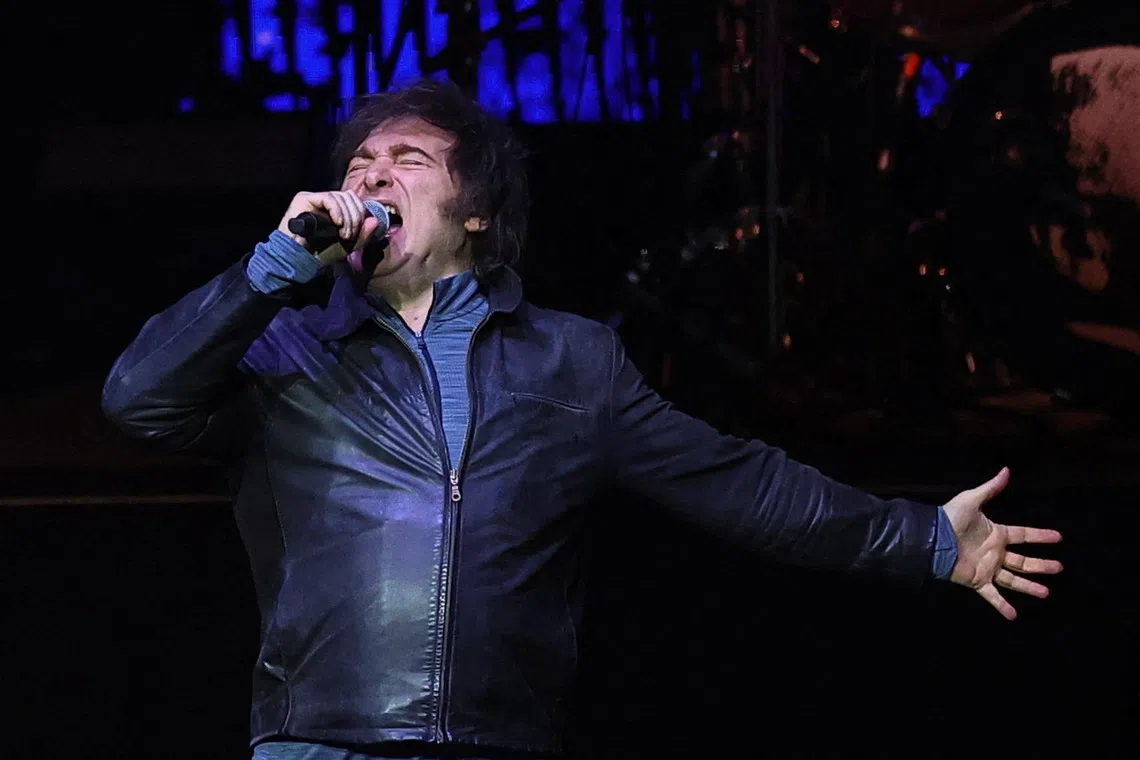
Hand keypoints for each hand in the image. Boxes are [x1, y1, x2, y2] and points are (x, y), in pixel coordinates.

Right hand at [277, 190, 380, 257]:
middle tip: (350, 235)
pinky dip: (337, 211)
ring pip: (340, 196)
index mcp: (335, 209)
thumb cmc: (319, 253)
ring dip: (347, 217)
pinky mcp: (304, 198)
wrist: (296, 258)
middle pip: (349, 196)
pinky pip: (328, 198)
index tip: (358, 232)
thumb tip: (375, 220)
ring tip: (343, 234)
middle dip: (356, 216)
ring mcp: (314, 198)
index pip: (354, 200)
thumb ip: (362, 236)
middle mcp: (324, 201)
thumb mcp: (346, 246)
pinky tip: (338, 224)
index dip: (361, 213)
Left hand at [942, 467, 1062, 620]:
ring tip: (1046, 593)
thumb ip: (991, 488)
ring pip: (1013, 580)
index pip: (1024, 535)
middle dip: (1041, 565)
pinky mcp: (977, 581)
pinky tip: (1013, 616)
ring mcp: (987, 568)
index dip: (1040, 536)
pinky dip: (1002, 606)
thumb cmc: (949, 518)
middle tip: (1059, 568)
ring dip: (1029, 586)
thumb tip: (1006, 470)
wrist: (932, 539)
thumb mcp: (972, 500)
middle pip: (1023, 561)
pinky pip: (992, 595)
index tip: (1059, 537)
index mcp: (996, 533)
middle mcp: (995, 552)